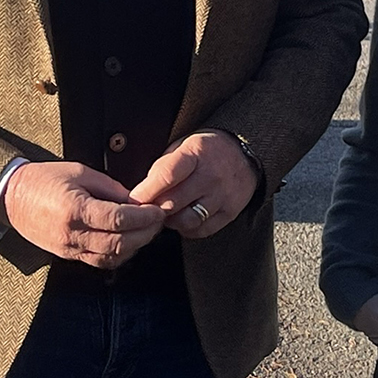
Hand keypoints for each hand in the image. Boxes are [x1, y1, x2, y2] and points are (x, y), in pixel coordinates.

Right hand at [3, 160, 166, 268]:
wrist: (13, 198)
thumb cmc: (44, 179)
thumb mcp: (79, 173)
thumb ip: (110, 188)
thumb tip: (136, 201)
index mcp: (75, 209)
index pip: (118, 218)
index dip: (143, 217)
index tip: (157, 210)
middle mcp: (72, 234)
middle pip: (119, 243)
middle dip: (145, 233)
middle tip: (158, 221)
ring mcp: (69, 248)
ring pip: (112, 257)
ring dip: (135, 246)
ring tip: (147, 231)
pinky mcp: (68, 256)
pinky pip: (100, 262)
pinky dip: (119, 255)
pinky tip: (129, 243)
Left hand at [128, 130, 258, 238]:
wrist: (244, 153)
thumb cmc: (206, 151)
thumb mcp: (182, 146)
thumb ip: (163, 167)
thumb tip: (141, 193)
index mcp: (195, 153)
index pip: (167, 176)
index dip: (147, 191)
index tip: (134, 199)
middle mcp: (211, 176)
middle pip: (174, 202)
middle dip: (154, 209)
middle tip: (145, 210)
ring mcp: (222, 196)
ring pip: (187, 220)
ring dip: (170, 221)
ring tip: (166, 213)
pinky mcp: (230, 212)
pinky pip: (202, 230)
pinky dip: (187, 229)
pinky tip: (182, 219)